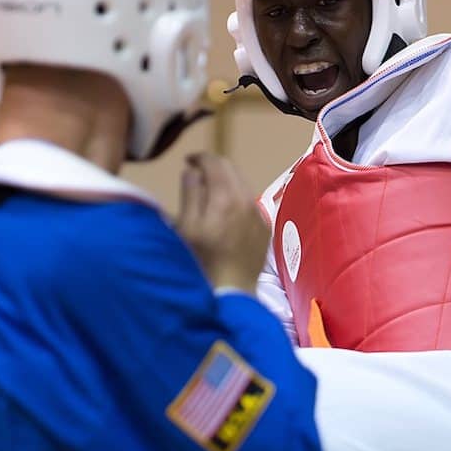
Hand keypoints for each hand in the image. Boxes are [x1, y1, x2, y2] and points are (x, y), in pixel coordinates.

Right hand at [177, 153, 267, 291]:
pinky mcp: (264, 230)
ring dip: (225, 184)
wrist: (230, 293)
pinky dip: (236, 201)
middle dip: (213, 168)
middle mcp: (247, 201)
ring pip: (242, 187)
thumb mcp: (186, 226)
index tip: (187, 161)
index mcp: (225, 196)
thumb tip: (192, 172)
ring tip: (207, 195)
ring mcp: (259, 216)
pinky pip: (249, 205)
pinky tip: (223, 216)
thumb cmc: (200, 262)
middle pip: (231, 170)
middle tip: (195, 175)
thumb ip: (190, 194)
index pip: (215, 162)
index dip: (199, 157)